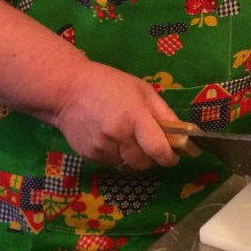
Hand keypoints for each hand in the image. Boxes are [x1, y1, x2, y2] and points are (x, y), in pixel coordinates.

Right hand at [53, 61, 180, 170]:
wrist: (68, 91)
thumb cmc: (110, 84)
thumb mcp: (143, 90)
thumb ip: (163, 112)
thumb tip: (182, 133)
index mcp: (135, 117)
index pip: (157, 149)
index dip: (169, 157)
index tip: (174, 157)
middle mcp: (118, 136)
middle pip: (143, 163)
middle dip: (152, 159)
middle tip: (152, 147)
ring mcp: (102, 148)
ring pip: (127, 166)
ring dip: (134, 159)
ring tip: (129, 140)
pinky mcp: (89, 156)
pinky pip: (111, 164)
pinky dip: (117, 157)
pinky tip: (112, 140)